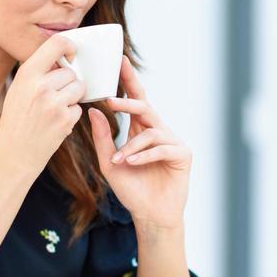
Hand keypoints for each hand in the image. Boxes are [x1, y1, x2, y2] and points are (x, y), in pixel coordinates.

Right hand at [0, 33, 86, 177]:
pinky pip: (79, 109)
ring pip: (79, 88)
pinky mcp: (65, 121)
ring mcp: (54, 104)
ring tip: (54, 109)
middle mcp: (40, 86)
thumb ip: (38, 72)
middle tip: (54, 97)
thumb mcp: (18, 89)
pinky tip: (54, 123)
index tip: (72, 54)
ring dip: (72, 98)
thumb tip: (62, 56)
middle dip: (68, 83)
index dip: (70, 46)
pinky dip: (71, 115)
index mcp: (27, 74)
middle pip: (70, 72)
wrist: (13, 154)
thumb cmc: (16, 120)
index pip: (56, 44)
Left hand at [87, 55, 191, 227]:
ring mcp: (172, 142)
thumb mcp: (109, 163)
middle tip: (110, 99)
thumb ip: (102, 138)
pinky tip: (131, 164)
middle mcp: (158, 131)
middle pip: (145, 106)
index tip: (119, 61)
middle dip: (128, 100)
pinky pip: (161, 147)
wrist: (149, 216)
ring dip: (131, 145)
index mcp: (141, 130)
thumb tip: (94, 111)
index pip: (136, 99)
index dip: (129, 80)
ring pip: (150, 130)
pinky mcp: (182, 155)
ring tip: (120, 160)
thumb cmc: (131, 190)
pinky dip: (143, 155)